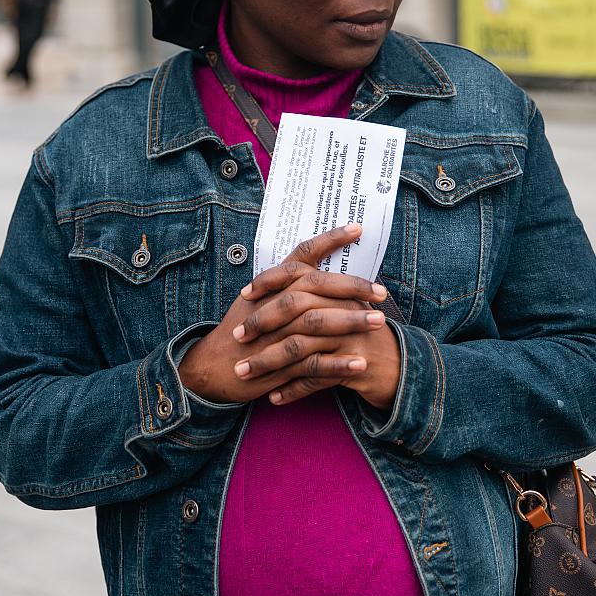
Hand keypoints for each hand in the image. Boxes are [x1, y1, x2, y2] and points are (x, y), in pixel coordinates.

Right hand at [177, 225, 396, 406]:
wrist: (213, 367)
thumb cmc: (241, 330)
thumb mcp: (258, 298)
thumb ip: (285, 284)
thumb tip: (317, 270)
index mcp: (272, 285)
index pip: (303, 255)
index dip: (330, 240)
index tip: (359, 228)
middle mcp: (274, 303)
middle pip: (317, 287)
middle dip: (353, 287)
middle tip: (382, 292)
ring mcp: (275, 334)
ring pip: (318, 322)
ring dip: (351, 322)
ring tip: (379, 323)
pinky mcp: (278, 365)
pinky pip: (312, 363)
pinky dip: (338, 363)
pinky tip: (361, 363)